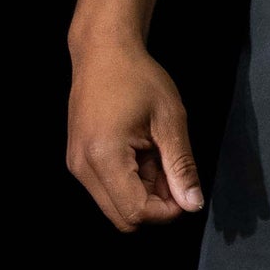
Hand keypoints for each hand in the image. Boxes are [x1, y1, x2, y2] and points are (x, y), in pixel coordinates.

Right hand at [66, 41, 203, 231]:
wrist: (104, 51)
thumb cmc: (139, 78)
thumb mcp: (170, 119)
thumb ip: (181, 166)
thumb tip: (193, 204)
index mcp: (105, 157)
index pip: (136, 212)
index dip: (167, 211)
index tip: (186, 188)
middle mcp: (83, 168)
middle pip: (123, 218)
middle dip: (155, 205)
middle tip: (173, 171)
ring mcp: (77, 166)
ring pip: (114, 206)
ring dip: (142, 193)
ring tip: (157, 155)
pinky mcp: (77, 161)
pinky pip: (106, 189)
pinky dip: (129, 183)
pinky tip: (143, 153)